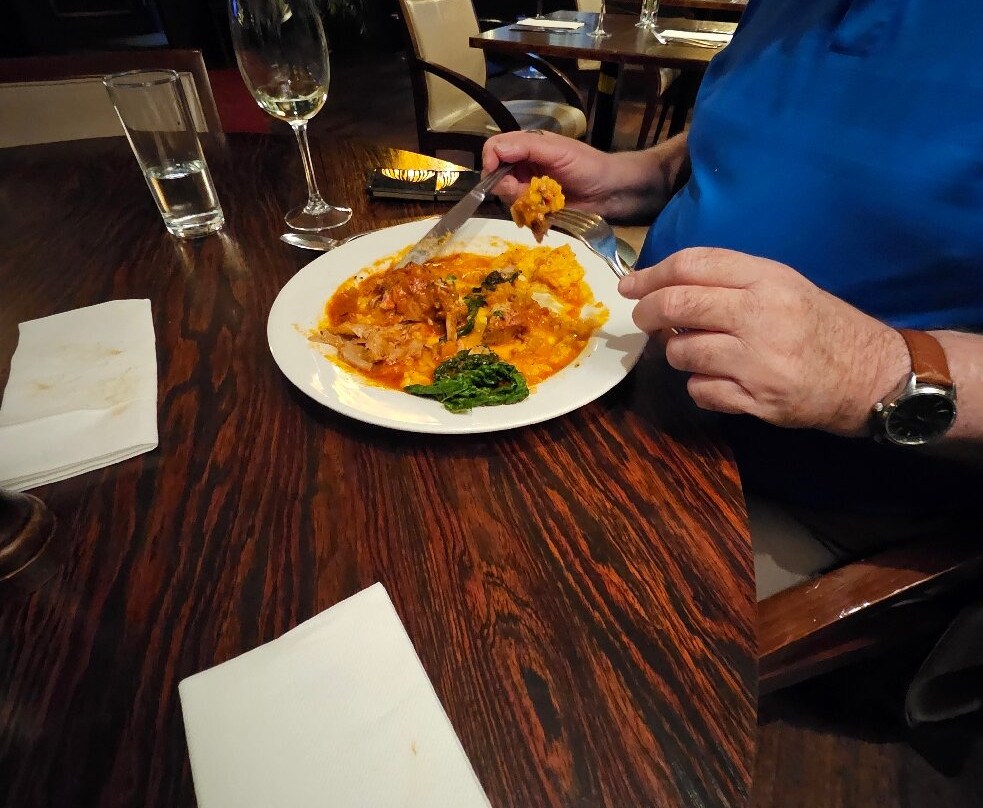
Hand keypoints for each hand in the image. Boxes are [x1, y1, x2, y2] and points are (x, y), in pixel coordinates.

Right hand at [482, 131, 619, 213]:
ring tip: (542, 200)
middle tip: (523, 190)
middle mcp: (522, 164)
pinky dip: (528, 213)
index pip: (494, 147)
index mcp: (526, 144)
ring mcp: (527, 186)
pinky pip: (520, 211)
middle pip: (495, 175)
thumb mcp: (558, 151)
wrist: (609, 191)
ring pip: (506, 195)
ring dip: (520, 200)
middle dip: (505, 185)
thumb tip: (495, 150)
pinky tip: (545, 210)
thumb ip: (527, 147)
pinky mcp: (534, 206)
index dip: (490, 160)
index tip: (496, 174)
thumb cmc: (587, 165)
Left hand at [618, 248, 910, 435]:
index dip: (652, 273)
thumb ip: (729, 282)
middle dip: (647, 313)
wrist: (870, 375)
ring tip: (698, 352)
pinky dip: (700, 387)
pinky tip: (721, 381)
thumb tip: (663, 287)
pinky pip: (700, 391)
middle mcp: (761, 315)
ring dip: (678, 353)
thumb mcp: (783, 286)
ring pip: (681, 352)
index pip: (692, 264)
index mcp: (768, 279)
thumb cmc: (820, 326)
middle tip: (643, 319)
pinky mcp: (757, 399)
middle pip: (676, 304)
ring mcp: (758, 360)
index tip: (630, 284)